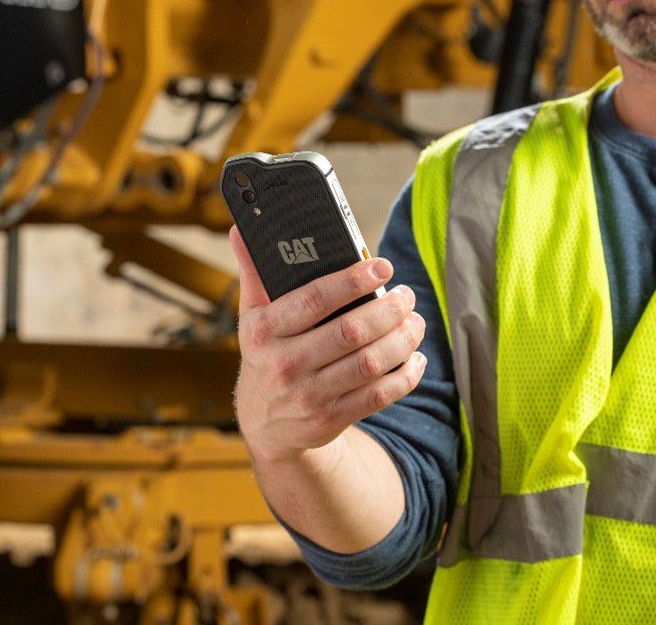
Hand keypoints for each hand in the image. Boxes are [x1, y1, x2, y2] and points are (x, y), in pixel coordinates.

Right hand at [229, 226, 426, 462]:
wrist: (265, 424)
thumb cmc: (266, 356)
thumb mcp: (252, 318)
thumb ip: (253, 274)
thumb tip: (240, 230)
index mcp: (264, 331)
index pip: (313, 299)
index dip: (352, 281)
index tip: (382, 267)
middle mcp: (284, 364)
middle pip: (350, 332)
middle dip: (388, 310)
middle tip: (406, 295)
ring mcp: (307, 395)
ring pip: (368, 363)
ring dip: (402, 340)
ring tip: (415, 322)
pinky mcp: (330, 419)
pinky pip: (377, 396)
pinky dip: (404, 376)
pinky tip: (415, 358)